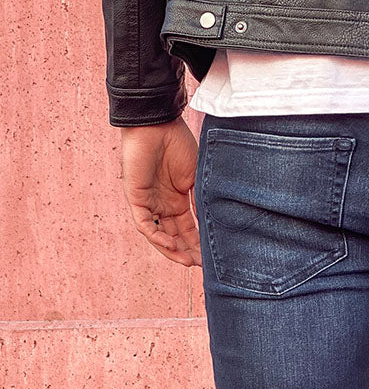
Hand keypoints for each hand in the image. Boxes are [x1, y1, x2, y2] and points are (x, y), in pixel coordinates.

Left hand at [119, 117, 201, 266]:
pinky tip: (172, 245)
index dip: (198, 244)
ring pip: (159, 235)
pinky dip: (157, 237)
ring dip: (172, 250)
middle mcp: (162, 205)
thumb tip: (212, 225)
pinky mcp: (136, 198)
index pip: (188, 230)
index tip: (211, 257)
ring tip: (187, 261)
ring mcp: (149, 203)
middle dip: (188, 252)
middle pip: (175, 236)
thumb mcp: (197, 177)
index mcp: (177, 200)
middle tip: (202, 264)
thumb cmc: (178, 143)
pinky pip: (145, 225)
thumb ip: (201, 201)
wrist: (158, 123)